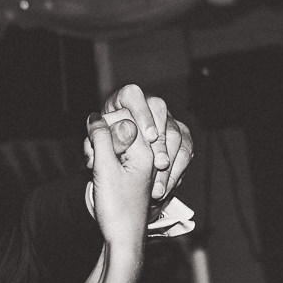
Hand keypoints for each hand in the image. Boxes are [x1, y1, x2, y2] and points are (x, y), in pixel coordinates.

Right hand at [86, 110, 155, 249]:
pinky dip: (104, 161)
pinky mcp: (132, 175)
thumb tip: (96, 116)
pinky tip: (97, 174)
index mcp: (146, 151)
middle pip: (121, 130)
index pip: (125, 119)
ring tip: (94, 168)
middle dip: (102, 140)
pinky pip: (116, 156)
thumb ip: (101, 138)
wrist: (123, 240)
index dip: (105, 128)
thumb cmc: (118, 208)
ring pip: (116, 144)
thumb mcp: (105, 169)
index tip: (95, 147)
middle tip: (92, 160)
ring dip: (100, 151)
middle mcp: (148, 156)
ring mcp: (140, 166)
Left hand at [101, 83, 193, 203]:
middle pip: (160, 110)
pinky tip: (166, 187)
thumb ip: (98, 143)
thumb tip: (98, 144)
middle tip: (159, 164)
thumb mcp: (96, 145)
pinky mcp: (179, 134)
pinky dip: (177, 170)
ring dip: (171, 160)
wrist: (117, 157)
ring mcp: (165, 117)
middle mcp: (146, 103)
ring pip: (177, 132)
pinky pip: (186, 149)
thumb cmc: (103, 147)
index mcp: (123, 99)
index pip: (132, 95)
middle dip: (161, 141)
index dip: (142, 113)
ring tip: (159, 186)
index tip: (149, 136)